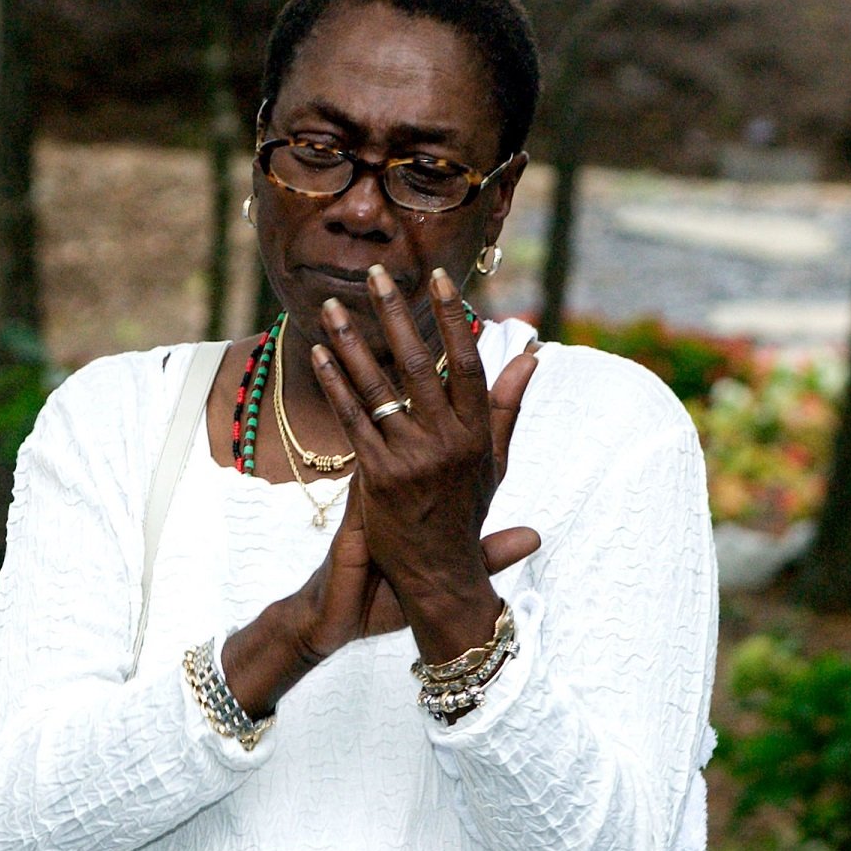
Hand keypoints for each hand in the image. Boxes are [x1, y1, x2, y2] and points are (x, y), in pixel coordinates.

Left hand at [307, 265, 539, 660]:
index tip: (440, 279)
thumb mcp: (494, 462)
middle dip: (395, 315)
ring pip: (377, 388)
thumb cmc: (465, 513)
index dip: (453, 319)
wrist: (439, 577)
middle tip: (376, 274)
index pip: (467, 363)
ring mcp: (409, 460)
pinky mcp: (376, 477)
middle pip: (417, 364)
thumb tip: (529, 357)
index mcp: (478, 435)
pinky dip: (335, 384)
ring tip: (331, 305)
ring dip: (352, 342)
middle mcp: (446, 443)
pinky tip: (320, 354)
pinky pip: (351, 420)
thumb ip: (506, 407)